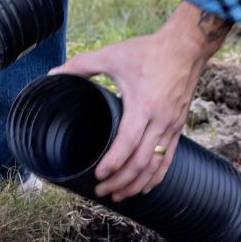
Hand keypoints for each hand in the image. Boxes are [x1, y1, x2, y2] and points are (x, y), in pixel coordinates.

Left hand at [51, 2, 232, 201]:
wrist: (186, 46)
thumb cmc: (148, 51)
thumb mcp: (113, 54)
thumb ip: (82, 64)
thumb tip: (54, 75)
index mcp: (143, 104)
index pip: (128, 143)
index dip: (113, 163)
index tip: (98, 175)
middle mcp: (160, 119)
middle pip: (141, 161)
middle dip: (121, 181)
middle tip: (102, 190)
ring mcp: (172, 125)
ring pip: (156, 165)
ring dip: (137, 184)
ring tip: (119, 195)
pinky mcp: (179, 125)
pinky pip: (169, 158)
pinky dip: (157, 176)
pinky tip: (145, 187)